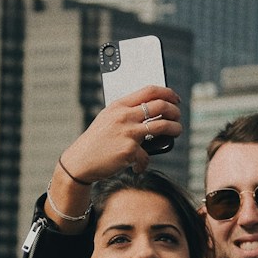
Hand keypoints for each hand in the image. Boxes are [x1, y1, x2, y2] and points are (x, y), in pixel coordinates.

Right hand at [60, 85, 182, 183]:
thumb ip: (125, 112)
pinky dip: (144, 163)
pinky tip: (138, 166)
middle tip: (177, 117)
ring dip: (175, 129)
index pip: (149, 91)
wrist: (80, 161)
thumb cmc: (95, 142)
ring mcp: (128, 133)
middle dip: (175, 111)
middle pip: (160, 106)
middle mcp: (124, 116)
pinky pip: (147, 155)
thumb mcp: (107, 119)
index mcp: (119, 106)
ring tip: (176, 132)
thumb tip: (150, 110)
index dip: (167, 93)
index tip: (175, 98)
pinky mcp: (130, 150)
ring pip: (162, 126)